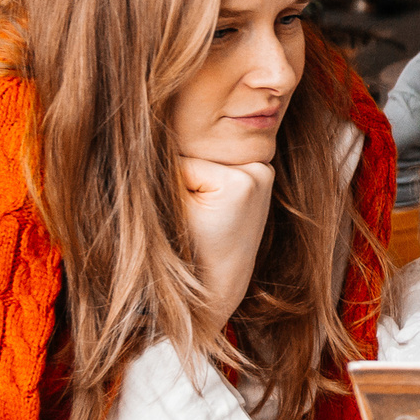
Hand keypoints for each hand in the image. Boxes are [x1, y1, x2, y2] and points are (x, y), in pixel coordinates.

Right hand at [179, 155, 272, 320]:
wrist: (218, 284)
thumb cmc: (190, 254)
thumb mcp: (172, 211)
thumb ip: (165, 171)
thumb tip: (156, 135)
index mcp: (239, 180)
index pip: (180, 164)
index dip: (170, 190)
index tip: (182, 217)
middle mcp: (259, 170)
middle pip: (199, 157)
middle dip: (186, 181)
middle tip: (197, 216)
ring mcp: (263, 171)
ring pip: (208, 160)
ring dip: (199, 179)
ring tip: (206, 213)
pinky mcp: (260, 176)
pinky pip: (221, 168)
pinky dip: (211, 183)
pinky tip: (216, 207)